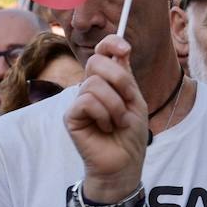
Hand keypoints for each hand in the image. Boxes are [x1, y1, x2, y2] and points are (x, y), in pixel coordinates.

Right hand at [66, 34, 148, 202]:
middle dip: (118, 80)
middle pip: (96, 62)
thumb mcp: (136, 102)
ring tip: (118, 122)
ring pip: (94, 84)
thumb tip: (120, 49)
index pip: (102, 52)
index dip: (111, 43)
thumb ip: (126, 77)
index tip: (125, 49)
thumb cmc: (130, 136)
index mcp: (108, 82)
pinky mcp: (70, 116)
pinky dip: (103, 114)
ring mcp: (79, 101)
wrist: (124, 163)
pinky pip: (86, 101)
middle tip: (127, 102)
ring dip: (115, 105)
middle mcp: (90, 87)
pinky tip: (105, 127)